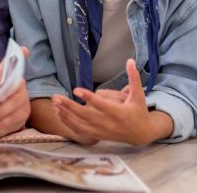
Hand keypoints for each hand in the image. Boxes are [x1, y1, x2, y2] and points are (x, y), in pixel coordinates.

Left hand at [0, 47, 30, 136]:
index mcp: (4, 76)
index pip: (12, 64)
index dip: (19, 57)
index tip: (23, 50)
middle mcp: (17, 84)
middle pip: (15, 88)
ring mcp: (23, 98)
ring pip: (15, 104)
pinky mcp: (25, 112)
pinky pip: (15, 117)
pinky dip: (2, 123)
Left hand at [51, 58, 172, 145]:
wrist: (141, 134)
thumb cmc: (139, 111)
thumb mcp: (139, 95)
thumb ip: (134, 77)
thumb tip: (130, 60)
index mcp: (119, 113)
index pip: (101, 105)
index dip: (89, 98)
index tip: (76, 89)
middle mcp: (109, 124)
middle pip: (86, 116)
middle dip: (70, 107)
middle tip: (57, 98)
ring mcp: (102, 131)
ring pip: (80, 125)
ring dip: (66, 116)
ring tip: (55, 105)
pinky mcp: (97, 136)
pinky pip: (80, 131)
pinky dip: (68, 123)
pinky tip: (60, 114)